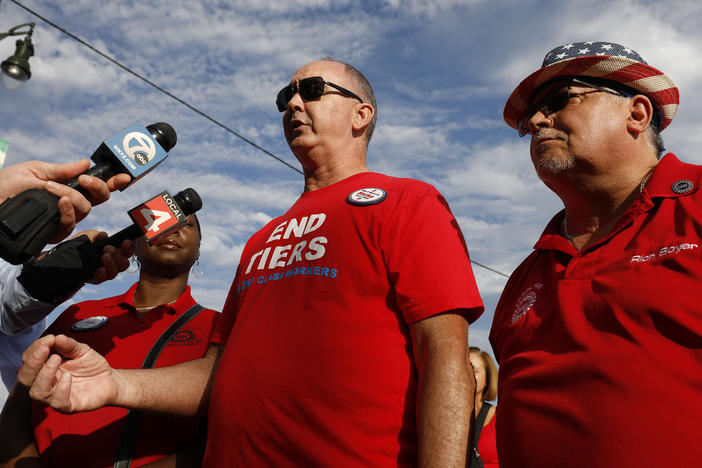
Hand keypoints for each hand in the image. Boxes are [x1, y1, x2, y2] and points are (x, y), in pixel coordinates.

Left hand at [0, 159, 130, 241]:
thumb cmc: (4, 186)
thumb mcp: (34, 170)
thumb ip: (62, 170)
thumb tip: (86, 163)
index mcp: (66, 188)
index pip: (95, 187)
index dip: (112, 183)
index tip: (124, 177)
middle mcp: (68, 205)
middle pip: (98, 200)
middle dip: (98, 188)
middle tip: (84, 180)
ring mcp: (62, 219)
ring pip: (85, 210)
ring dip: (71, 196)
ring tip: (49, 188)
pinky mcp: (53, 233)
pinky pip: (70, 225)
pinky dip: (67, 211)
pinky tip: (58, 201)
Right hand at [18, 334, 119, 412]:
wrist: (111, 379)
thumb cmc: (92, 365)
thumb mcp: (82, 350)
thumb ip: (69, 345)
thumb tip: (56, 337)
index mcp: (46, 368)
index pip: (28, 361)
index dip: (34, 349)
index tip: (49, 339)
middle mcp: (47, 383)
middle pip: (25, 378)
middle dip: (32, 362)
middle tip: (46, 349)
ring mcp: (56, 396)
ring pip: (37, 392)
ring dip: (44, 375)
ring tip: (56, 359)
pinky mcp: (69, 406)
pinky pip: (58, 402)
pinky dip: (61, 389)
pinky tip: (68, 376)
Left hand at [79, 231, 134, 283]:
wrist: (67, 258)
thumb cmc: (80, 247)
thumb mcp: (87, 237)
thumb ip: (96, 235)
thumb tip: (103, 236)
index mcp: (114, 252)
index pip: (127, 252)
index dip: (129, 248)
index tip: (125, 242)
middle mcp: (112, 263)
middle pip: (124, 264)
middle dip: (118, 256)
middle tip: (108, 249)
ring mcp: (104, 273)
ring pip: (115, 273)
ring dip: (111, 264)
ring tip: (103, 257)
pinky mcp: (95, 279)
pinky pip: (102, 279)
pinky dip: (102, 274)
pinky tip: (99, 269)